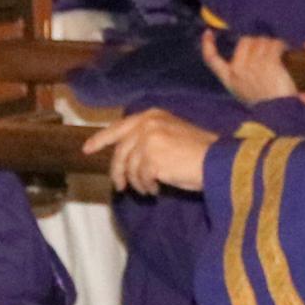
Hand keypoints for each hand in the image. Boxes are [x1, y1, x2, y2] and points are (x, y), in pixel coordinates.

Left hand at [84, 107, 217, 196]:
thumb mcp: (171, 135)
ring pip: (130, 167)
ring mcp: (149, 140)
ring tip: (148, 189)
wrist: (218, 161)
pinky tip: (155, 190)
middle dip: (117, 171)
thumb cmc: (199, 152)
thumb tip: (126, 157)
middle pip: (120, 151)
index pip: (119, 127)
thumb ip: (148, 138)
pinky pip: (140, 178)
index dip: (100, 139)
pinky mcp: (152, 158)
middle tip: (119, 186)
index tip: (87, 149)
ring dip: (137, 182)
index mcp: (152, 115)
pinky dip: (146, 186)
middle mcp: (148, 124)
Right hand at [202, 32, 297, 105]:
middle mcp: (238, 71)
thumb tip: (245, 52)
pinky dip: (281, 46)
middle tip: (268, 51)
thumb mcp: (247, 92)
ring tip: (280, 55)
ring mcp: (254, 66)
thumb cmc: (267, 105)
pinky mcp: (270, 64)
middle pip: (245, 41)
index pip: (212, 60)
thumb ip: (241, 75)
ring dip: (272, 44)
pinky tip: (285, 51)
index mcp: (230, 80)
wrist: (282, 115)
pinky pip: (274, 45)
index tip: (208, 33)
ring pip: (262, 41)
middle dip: (257, 42)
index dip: (207, 45)